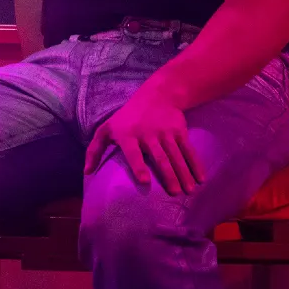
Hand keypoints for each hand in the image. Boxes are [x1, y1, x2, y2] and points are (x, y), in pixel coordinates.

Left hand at [85, 81, 204, 194]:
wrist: (157, 95)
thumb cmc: (127, 118)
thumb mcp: (107, 129)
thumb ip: (95, 150)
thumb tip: (87, 172)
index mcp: (128, 135)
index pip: (133, 152)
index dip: (139, 166)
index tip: (145, 181)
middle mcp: (148, 134)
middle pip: (160, 157)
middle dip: (168, 176)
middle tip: (174, 193)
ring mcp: (166, 132)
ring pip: (176, 156)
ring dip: (183, 174)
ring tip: (188, 190)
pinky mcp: (180, 131)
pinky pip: (188, 150)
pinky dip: (195, 164)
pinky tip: (201, 178)